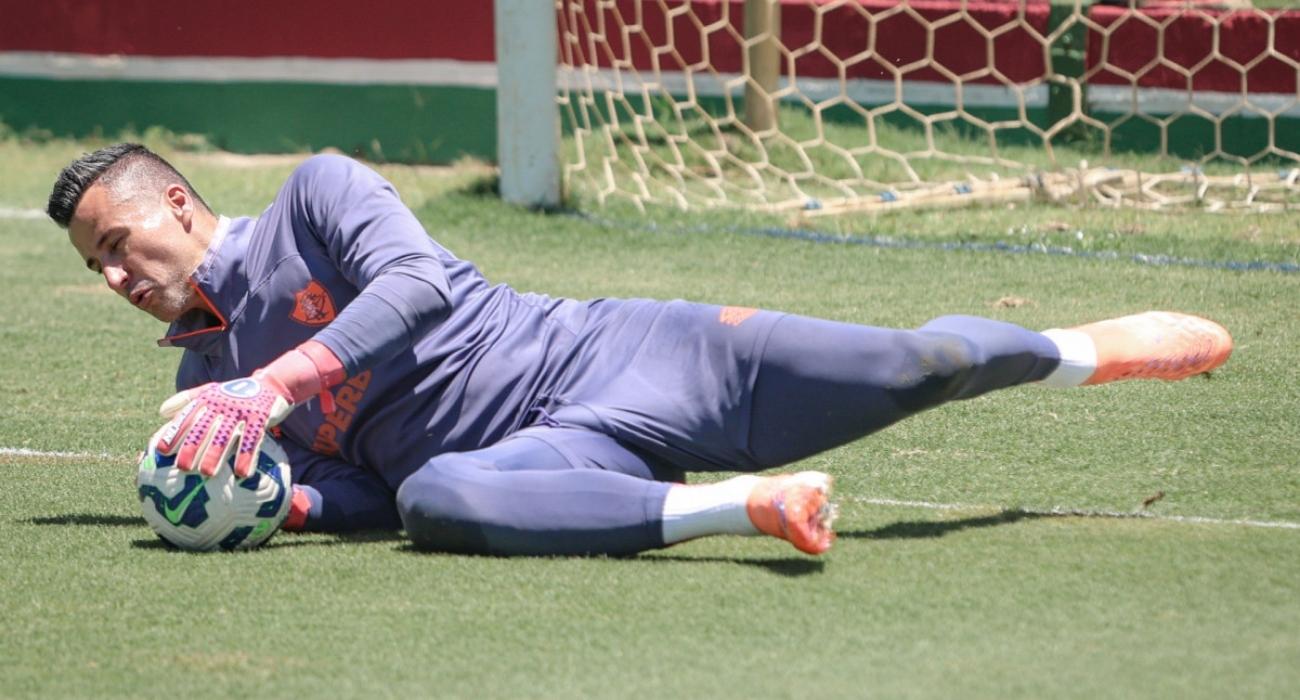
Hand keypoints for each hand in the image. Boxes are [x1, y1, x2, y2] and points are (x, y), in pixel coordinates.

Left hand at [157, 374, 294, 477]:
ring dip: (216, 455)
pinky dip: (247, 456)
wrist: (270, 384)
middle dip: (192, 448)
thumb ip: (186, 400)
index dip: (174, 433)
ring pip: (226, 435)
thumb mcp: (210, 392)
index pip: (187, 416)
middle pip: (204, 428)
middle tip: (182, 468)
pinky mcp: (260, 417)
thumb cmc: (234, 394)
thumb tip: (161, 412)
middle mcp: (221, 404)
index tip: (161, 451)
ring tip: (207, 474)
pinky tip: (242, 473)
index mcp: (207, 399)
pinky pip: (253, 439)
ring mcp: (241, 411)